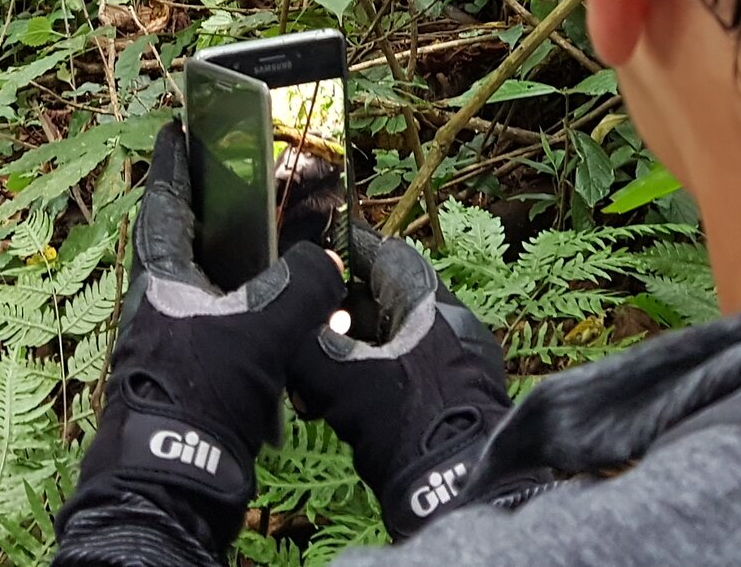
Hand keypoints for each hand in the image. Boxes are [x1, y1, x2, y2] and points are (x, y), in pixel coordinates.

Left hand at [58, 123, 344, 557]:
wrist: (175, 477)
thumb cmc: (204, 390)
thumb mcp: (266, 327)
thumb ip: (304, 283)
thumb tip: (325, 260)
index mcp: (163, 276)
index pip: (165, 201)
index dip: (175, 162)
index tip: (179, 127)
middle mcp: (159, 303)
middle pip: (189, 241)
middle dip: (219, 214)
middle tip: (249, 183)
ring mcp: (171, 341)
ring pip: (209, 287)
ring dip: (241, 268)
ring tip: (281, 247)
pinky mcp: (190, 377)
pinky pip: (223, 329)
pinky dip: (251, 316)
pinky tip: (285, 321)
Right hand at [288, 223, 536, 537]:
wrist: (458, 490)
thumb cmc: (407, 424)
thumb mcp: (341, 381)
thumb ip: (307, 346)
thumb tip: (281, 326)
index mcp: (429, 302)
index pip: (384, 253)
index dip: (344, 250)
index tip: (311, 253)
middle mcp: (448, 323)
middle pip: (387, 296)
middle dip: (343, 303)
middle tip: (303, 312)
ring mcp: (455, 362)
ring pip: (393, 336)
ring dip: (355, 343)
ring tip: (313, 357)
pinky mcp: (450, 398)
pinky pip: (404, 369)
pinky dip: (372, 373)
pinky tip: (339, 398)